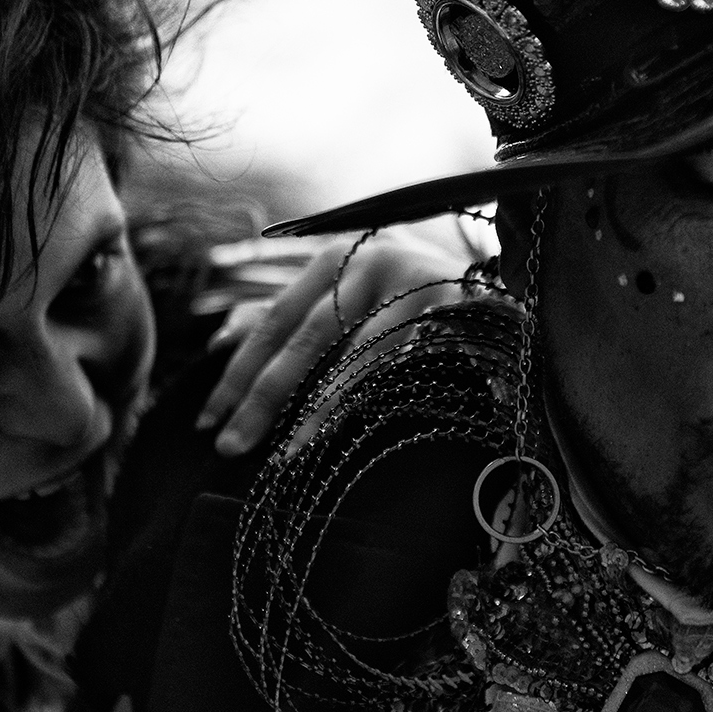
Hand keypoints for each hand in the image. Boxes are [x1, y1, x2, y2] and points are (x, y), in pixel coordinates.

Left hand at [195, 229, 475, 455]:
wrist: (505, 291)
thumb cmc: (416, 300)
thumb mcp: (352, 297)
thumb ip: (296, 313)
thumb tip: (221, 337)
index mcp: (337, 256)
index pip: (274, 318)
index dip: (237, 370)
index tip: (207, 418)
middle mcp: (370, 259)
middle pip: (304, 335)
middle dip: (260, 394)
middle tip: (227, 446)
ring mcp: (412, 281)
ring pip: (350, 353)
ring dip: (313, 409)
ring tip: (283, 455)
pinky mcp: (450, 306)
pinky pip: (398, 360)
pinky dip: (366, 396)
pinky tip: (341, 429)